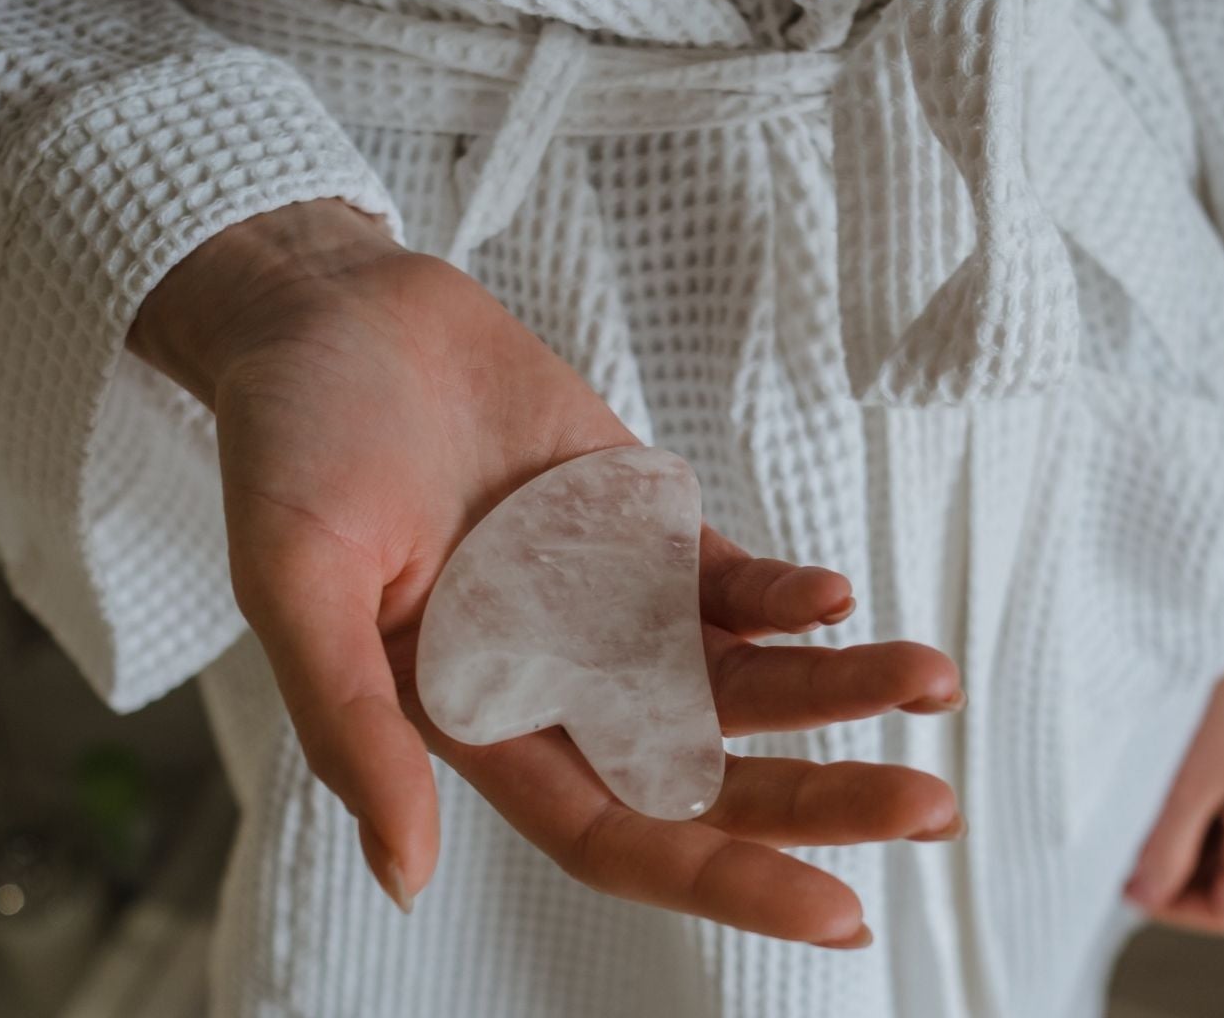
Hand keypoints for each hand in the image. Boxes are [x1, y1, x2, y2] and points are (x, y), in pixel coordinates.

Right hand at [131, 199, 963, 946]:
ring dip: (837, 691)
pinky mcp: (640, 526)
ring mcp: (608, 605)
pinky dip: (786, 599)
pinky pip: (730, 585)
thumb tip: (406, 877)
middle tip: (929, 811)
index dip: (724, 877)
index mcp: (473, 721)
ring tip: (932, 682)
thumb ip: (350, 726)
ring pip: (742, 682)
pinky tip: (837, 600)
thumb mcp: (294, 585)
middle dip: (820, 798)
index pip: (618, 835)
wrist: (337, 312)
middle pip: (709, 774)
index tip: (837, 911)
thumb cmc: (292, 444)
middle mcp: (556, 682)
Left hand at [1122, 521, 1223, 934]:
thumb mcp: (1185, 783)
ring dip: (1180, 825)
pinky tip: (1162, 758)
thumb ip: (1164, 848)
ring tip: (1135, 792)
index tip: (1119, 877)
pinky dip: (1197, 790)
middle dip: (1171, 864)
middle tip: (1117, 833)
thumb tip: (1145, 895)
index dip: (1169, 907)